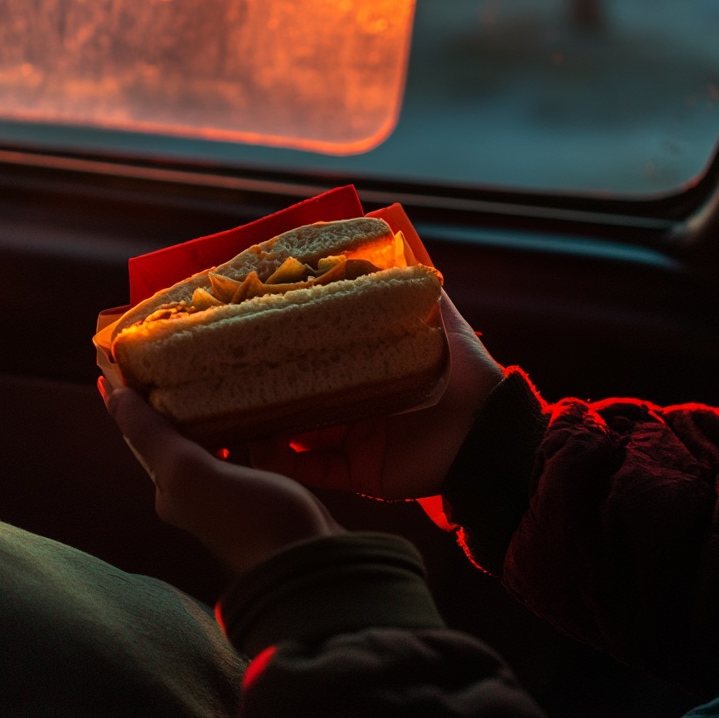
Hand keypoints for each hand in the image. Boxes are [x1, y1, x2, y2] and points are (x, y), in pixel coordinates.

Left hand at [100, 380, 342, 576]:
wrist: (308, 565)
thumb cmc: (249, 516)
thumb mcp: (191, 472)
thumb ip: (153, 436)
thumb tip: (112, 396)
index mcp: (170, 490)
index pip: (143, 435)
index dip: (131, 399)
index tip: (122, 359)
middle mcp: (194, 494)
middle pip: (176, 438)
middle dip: (170, 402)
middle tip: (173, 358)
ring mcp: (229, 495)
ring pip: (209, 443)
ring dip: (206, 414)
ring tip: (213, 378)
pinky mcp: (263, 492)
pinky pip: (242, 450)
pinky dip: (239, 427)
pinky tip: (255, 416)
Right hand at [248, 292, 504, 499]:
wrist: (490, 436)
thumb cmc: (471, 377)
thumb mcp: (445, 326)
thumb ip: (422, 293)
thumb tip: (401, 245)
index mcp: (371, 370)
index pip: (321, 356)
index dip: (291, 345)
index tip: (256, 328)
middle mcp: (357, 404)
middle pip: (299, 395)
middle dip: (265, 387)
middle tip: (229, 372)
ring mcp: (355, 440)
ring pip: (295, 435)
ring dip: (263, 426)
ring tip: (229, 411)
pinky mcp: (357, 473)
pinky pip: (312, 469)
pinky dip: (283, 463)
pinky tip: (257, 448)